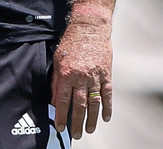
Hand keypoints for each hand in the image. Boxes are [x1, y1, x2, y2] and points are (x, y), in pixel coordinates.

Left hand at [51, 21, 112, 138]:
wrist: (90, 28)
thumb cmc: (70, 44)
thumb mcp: (58, 61)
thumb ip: (56, 82)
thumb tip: (55, 101)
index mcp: (67, 74)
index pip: (63, 100)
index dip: (61, 116)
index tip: (60, 127)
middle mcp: (82, 77)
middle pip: (79, 105)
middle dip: (76, 122)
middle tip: (75, 135)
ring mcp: (96, 77)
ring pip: (94, 103)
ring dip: (92, 119)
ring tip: (89, 130)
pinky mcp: (107, 75)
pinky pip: (107, 95)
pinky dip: (107, 108)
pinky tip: (106, 118)